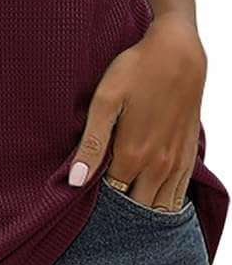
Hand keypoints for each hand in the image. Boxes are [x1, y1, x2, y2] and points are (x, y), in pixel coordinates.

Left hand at [67, 13, 205, 210]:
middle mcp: (158, 166)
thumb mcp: (105, 100)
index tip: (86, 198)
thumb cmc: (137, 70)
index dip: (99, 202)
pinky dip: (165, 203)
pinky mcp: (189, 154)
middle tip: (103, 205)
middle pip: (138, 207)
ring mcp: (177, 162)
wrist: (178, 52)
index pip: (113, 197)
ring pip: (161, 207)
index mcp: (133, 155)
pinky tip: (151, 198)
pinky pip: (179, 194)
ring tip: (125, 205)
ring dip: (144, 210)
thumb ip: (92, 143)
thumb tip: (76, 180)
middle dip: (121, 212)